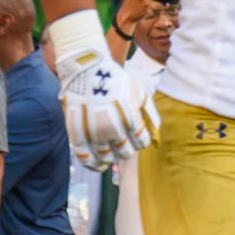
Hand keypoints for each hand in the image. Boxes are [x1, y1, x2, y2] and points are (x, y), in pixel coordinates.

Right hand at [54, 11, 156, 167]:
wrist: (87, 71)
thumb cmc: (115, 80)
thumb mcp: (138, 91)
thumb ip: (150, 111)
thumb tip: (157, 129)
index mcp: (132, 119)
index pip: (141, 143)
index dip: (140, 141)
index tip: (136, 137)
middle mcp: (115, 130)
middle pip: (125, 153)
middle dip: (126, 150)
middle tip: (123, 144)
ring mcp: (95, 134)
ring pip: (106, 158)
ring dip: (110, 158)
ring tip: (110, 155)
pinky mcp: (77, 135)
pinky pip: (85, 157)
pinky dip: (92, 163)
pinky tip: (97, 162)